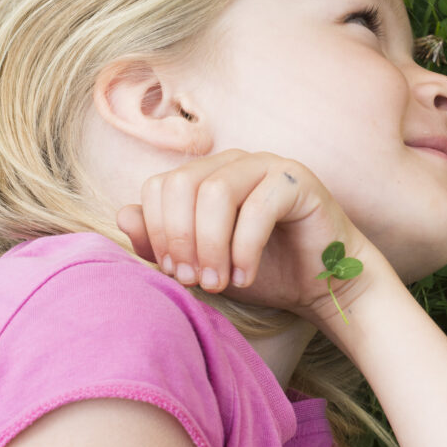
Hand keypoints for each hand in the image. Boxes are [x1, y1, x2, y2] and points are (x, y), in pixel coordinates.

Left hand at [116, 150, 387, 326]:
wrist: (323, 284)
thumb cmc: (264, 271)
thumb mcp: (202, 265)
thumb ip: (161, 244)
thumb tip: (123, 215)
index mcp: (205, 175)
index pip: (159, 186)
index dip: (157, 232)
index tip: (174, 274)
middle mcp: (232, 162)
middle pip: (181, 184)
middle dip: (180, 239)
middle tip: (194, 281)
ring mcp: (265, 165)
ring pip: (215, 192)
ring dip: (210, 245)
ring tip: (219, 283)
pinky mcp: (296, 179)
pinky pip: (257, 206)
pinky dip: (244, 249)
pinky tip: (246, 276)